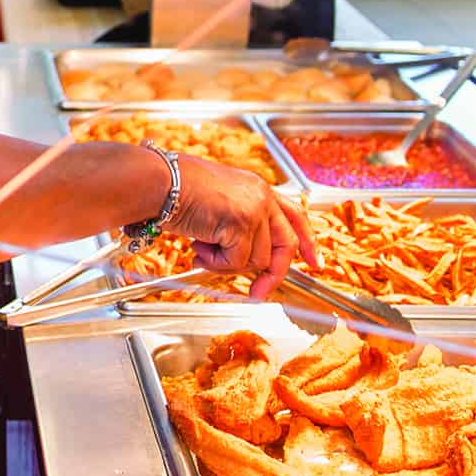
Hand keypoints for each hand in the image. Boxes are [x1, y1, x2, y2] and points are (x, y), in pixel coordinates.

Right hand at [168, 152, 319, 299]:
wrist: (161, 182)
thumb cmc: (177, 189)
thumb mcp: (219, 201)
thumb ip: (239, 221)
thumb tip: (246, 256)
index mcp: (257, 187)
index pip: (294, 214)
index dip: (307, 241)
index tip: (315, 263)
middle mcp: (261, 196)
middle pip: (284, 244)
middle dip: (272, 274)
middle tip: (258, 293)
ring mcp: (253, 209)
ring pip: (256, 259)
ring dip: (227, 262)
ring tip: (202, 246)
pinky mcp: (241, 224)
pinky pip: (236, 262)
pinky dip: (216, 262)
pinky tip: (198, 245)